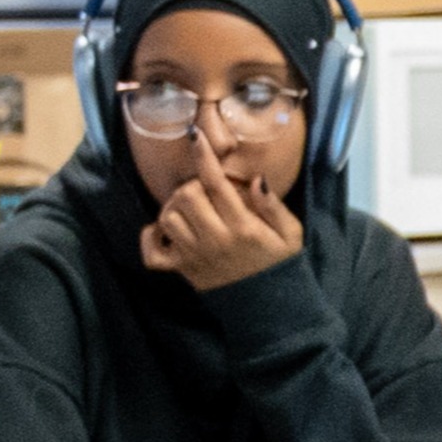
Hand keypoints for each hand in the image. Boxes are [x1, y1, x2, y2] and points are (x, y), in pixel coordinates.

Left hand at [139, 161, 300, 291]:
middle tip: (204, 190)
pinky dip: (151, 236)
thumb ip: (273, 206)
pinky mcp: (181, 270)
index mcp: (242, 226)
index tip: (195, 136)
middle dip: (191, 185)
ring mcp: (193, 255)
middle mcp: (214, 238)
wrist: (269, 305)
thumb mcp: (290, 233)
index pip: (215, 183)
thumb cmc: (279, 263)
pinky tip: (164, 230)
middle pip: (185, 195)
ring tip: (190, 208)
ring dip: (174, 206)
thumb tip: (255, 178)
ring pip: (167, 217)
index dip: (203, 156)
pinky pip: (151, 252)